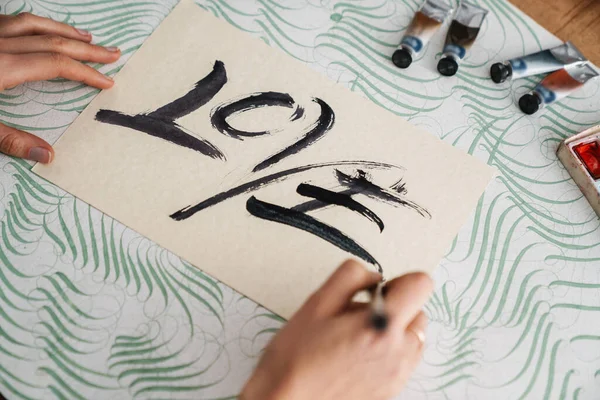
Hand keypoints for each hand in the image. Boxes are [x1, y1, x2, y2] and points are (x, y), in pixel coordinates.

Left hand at [0, 13, 119, 162]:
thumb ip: (10, 140)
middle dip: (87, 49)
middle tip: (113, 53)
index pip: (55, 64)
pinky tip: (43, 27)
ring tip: (87, 36)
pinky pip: (12, 20)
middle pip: (53, 41)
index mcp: (3, 67)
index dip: (85, 72)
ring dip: (65, 31)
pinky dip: (36, 23)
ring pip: (34, 24)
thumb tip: (48, 155)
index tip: (106, 81)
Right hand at [241, 260, 432, 399]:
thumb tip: (373, 276)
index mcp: (381, 326)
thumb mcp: (317, 303)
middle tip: (359, 314)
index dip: (400, 280)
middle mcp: (398, 354)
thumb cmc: (295, 359)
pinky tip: (357, 356)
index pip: (421, 285)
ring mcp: (397, 376)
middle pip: (419, 312)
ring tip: (357, 337)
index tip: (378, 289)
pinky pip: (403, 361)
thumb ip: (351, 277)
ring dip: (394, 330)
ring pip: (413, 338)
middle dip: (396, 306)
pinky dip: (389, 352)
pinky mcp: (391, 391)